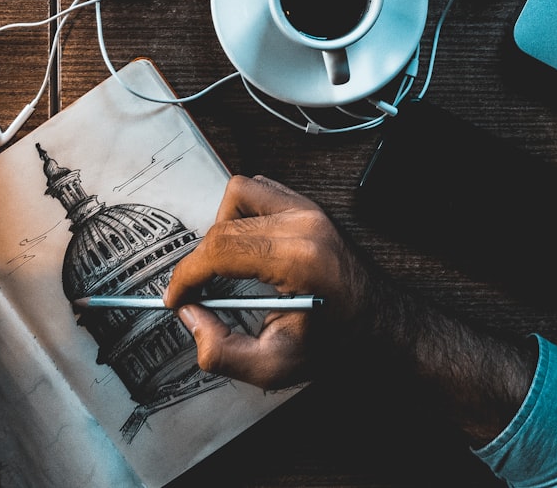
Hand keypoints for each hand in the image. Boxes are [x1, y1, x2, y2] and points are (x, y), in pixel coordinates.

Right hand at [164, 174, 375, 389]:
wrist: (380, 325)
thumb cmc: (338, 343)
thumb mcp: (275, 366)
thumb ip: (222, 351)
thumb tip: (190, 317)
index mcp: (300, 259)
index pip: (221, 250)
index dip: (187, 276)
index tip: (176, 297)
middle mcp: (305, 224)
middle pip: (224, 226)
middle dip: (199, 262)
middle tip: (197, 293)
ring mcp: (310, 209)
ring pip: (239, 193)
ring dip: (221, 229)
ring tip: (225, 266)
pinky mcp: (310, 206)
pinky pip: (260, 189)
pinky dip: (242, 213)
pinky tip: (246, 247)